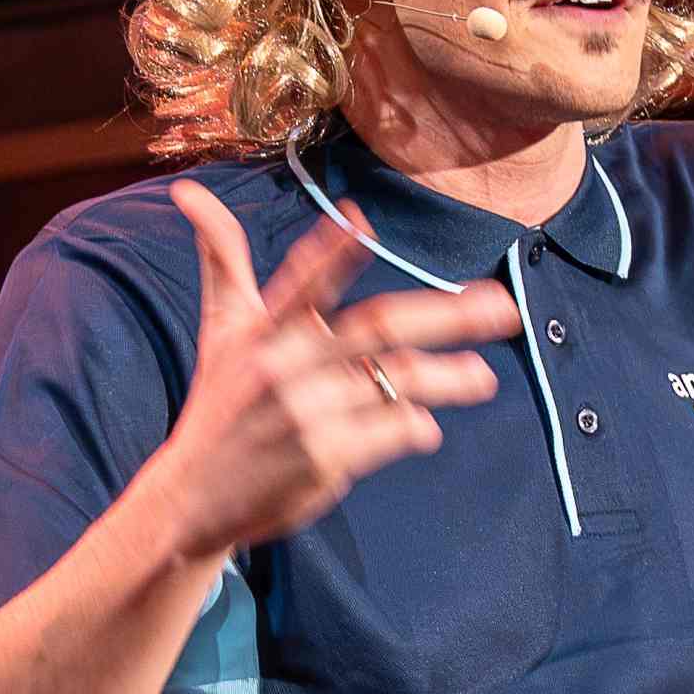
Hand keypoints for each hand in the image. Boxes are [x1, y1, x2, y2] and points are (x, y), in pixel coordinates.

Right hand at [144, 178, 520, 559]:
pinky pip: (388, 432)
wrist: (191, 498)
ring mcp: (306, 414)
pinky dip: (415, 427)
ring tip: (485, 378)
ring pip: (397, 382)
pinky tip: (428, 427)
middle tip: (504, 306)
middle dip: (448, 316)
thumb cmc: (220, 403)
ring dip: (449, 378)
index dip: (331, 253)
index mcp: (263, 331)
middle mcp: (284, 366)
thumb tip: (189, 195)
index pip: (301, 283)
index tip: (362, 224)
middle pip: (378, 328)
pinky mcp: (323, 458)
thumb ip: (222, 261)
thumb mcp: (220, 329)